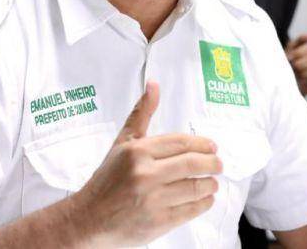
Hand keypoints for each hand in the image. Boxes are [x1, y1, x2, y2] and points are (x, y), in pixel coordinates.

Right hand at [74, 81, 221, 247]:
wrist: (89, 219)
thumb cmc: (107, 180)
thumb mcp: (122, 143)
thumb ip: (141, 114)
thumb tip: (154, 84)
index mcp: (137, 151)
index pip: (181, 143)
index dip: (202, 144)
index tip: (212, 147)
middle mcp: (145, 174)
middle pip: (192, 164)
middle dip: (212, 164)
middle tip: (218, 164)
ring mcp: (152, 200)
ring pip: (195, 188)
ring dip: (210, 184)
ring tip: (211, 182)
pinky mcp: (157, 222)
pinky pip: (191, 210)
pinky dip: (203, 203)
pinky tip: (205, 199)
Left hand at [285, 34, 306, 93]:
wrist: (294, 76)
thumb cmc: (294, 58)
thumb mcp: (294, 46)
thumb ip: (302, 38)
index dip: (300, 52)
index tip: (290, 58)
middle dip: (301, 64)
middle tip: (293, 67)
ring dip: (305, 73)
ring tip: (298, 74)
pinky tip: (305, 80)